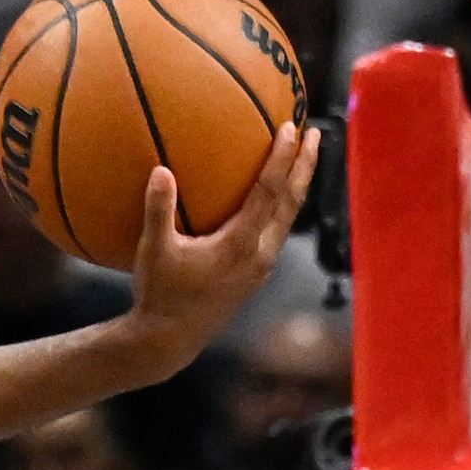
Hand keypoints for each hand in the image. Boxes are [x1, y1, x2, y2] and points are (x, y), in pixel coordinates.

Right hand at [101, 127, 326, 382]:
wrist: (170, 341)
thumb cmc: (159, 295)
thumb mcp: (154, 252)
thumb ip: (158, 210)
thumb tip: (161, 170)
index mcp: (240, 244)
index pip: (270, 192)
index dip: (282, 158)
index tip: (291, 128)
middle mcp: (260, 254)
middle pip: (293, 202)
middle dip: (307, 165)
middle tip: (316, 133)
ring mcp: (261, 266)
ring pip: (289, 217)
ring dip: (299, 185)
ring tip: (304, 158)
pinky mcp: (256, 273)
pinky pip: (277, 229)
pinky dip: (283, 205)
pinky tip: (276, 194)